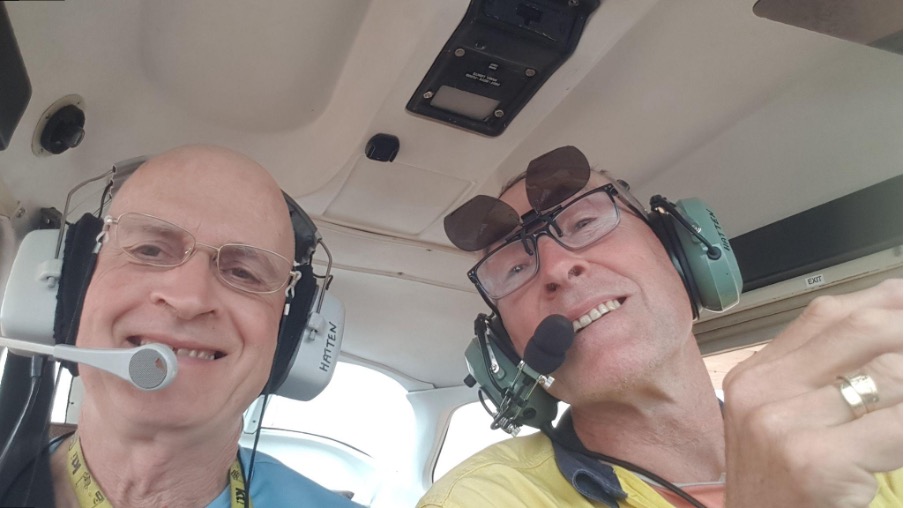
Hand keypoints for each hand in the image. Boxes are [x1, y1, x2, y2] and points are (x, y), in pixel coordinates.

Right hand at [722, 278, 901, 507]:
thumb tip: (890, 319)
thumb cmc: (783, 493)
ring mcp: (783, 425)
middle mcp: (762, 392)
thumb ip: (823, 377)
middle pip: (861, 329)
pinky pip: (898, 427)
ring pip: (890, 374)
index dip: (888, 303)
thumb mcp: (784, 426)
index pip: (828, 313)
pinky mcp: (815, 462)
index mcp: (754, 376)